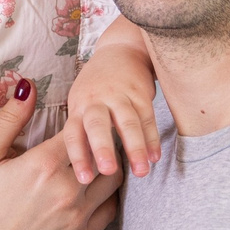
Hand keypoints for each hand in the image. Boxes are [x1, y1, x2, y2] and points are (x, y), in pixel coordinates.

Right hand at [0, 96, 118, 229]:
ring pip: (113, 180)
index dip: (81, 119)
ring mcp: (76, 217)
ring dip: (110, 165)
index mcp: (42, 165)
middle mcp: (67, 189)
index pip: (79, 128)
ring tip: (100, 157)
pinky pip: (109, 210)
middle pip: (104, 151)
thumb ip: (9, 121)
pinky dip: (108, 195)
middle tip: (99, 131)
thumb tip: (27, 85)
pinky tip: (96, 188)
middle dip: (101, 139)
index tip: (79, 116)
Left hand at [64, 42, 162, 183]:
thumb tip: (81, 168)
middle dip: (103, 148)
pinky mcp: (140, 93)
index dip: (78, 156)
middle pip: (98, 125)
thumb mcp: (81, 103)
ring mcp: (119, 95)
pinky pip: (147, 118)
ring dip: (135, 148)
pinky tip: (155, 157)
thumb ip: (82, 130)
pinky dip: (152, 138)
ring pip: (128, 123)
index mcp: (78, 106)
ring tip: (141, 172)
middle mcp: (96, 100)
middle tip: (108, 171)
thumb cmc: (97, 86)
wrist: (121, 50)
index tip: (83, 180)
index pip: (73, 133)